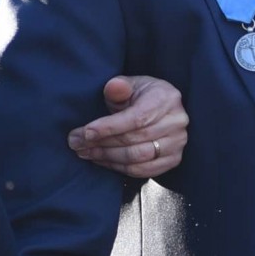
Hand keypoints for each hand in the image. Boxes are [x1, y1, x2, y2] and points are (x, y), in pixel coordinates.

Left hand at [69, 76, 188, 178]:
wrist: (162, 107)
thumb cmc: (142, 95)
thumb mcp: (130, 85)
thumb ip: (119, 87)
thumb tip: (114, 87)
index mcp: (166, 99)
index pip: (136, 119)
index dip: (109, 127)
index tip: (85, 133)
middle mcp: (176, 122)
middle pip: (134, 140)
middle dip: (101, 144)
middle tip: (77, 144)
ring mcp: (178, 143)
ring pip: (138, 157)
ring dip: (107, 158)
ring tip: (86, 153)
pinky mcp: (173, 159)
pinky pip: (143, 170)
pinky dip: (119, 168)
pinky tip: (103, 161)